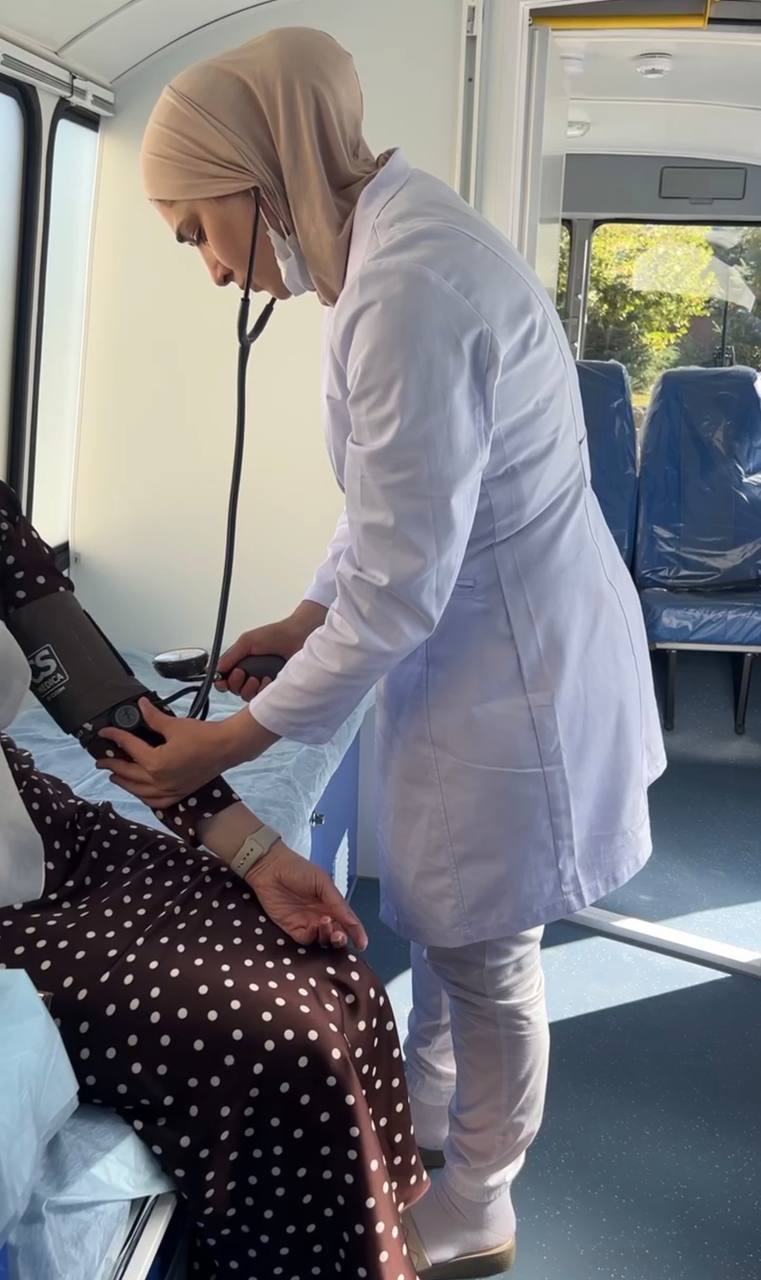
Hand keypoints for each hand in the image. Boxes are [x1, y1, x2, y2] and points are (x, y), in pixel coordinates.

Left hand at [96, 698, 274, 808]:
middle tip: (101, 761)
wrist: (226, 748)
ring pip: (139, 791)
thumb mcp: (175, 725)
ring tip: (115, 777)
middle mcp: (159, 780)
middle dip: (113, 766)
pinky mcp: (179, 793)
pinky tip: (140, 792)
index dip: (115, 737)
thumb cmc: (202, 735)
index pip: (129, 748)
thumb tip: (141, 705)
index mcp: (155, 762)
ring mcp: (169, 789)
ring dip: (125, 784)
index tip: (105, 732)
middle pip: (129, 774)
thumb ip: (153, 718)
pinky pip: (156, 801)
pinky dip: (145, 797)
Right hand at [217, 602, 326, 700]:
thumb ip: (231, 655)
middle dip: (235, 684)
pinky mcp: (275, 690)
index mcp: (242, 663)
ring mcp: (263, 684)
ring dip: (248, 689)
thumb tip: (216, 668)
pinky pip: (263, 700)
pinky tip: (268, 681)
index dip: (221, 682)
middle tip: (243, 673)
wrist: (298, 637)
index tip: (222, 680)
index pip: (225, 679)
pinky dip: (262, 692)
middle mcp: (251, 675)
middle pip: (234, 690)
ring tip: (256, 678)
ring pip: (247, 697)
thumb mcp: (248, 641)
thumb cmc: (276, 635)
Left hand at [248, 844, 367, 950]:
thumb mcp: (323, 882)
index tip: (363, 944)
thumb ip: (337, 903)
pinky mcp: (291, 928)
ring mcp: (306, 922)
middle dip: (341, 938)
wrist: (270, 868)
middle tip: (339, 935)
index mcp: (331, 903)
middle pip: (336, 934)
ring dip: (327, 936)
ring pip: (322, 939)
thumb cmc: (298, 870)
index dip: (356, 932)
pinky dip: (312, 937)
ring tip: (325, 923)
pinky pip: (305, 939)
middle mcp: (321, 915)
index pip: (347, 921)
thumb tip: (352, 923)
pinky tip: (313, 926)